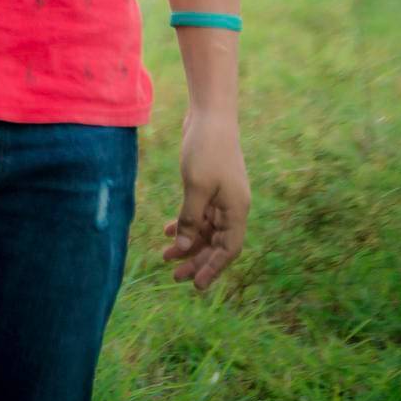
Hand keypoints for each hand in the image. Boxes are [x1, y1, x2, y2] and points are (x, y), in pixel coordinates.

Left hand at [162, 108, 249, 293]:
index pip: (229, 249)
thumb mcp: (196, 187)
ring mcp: (222, 196)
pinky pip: (199, 213)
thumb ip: (189, 219)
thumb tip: (182, 247)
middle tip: (174, 276)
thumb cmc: (207, 149)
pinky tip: (166, 229)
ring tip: (164, 255)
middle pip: (216, 243)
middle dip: (196, 260)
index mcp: (236, 209)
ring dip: (187, 242)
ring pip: (205, 230)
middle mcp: (232, 206)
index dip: (214, 269)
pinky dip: (184, 222)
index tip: (196, 286)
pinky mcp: (210, 186)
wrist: (210, 114)